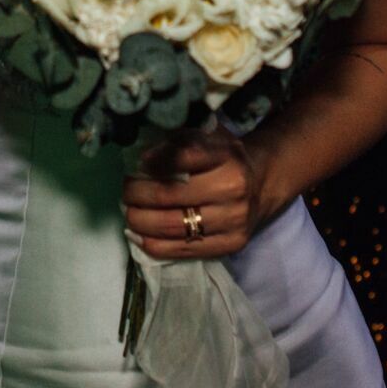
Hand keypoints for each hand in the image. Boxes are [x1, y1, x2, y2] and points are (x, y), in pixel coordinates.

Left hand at [122, 127, 270, 261]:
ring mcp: (233, 220)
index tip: (138, 163)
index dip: (155, 161)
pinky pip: (183, 250)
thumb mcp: (208, 137)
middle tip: (125, 191)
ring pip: (173, 225)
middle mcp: (232, 189)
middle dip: (137, 194)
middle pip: (170, 194)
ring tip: (129, 212)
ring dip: (141, 220)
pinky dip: (154, 244)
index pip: (184, 157)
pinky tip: (138, 236)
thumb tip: (143, 157)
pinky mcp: (230, 245)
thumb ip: (178, 141)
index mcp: (226, 156)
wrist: (261, 184)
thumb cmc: (224, 157)